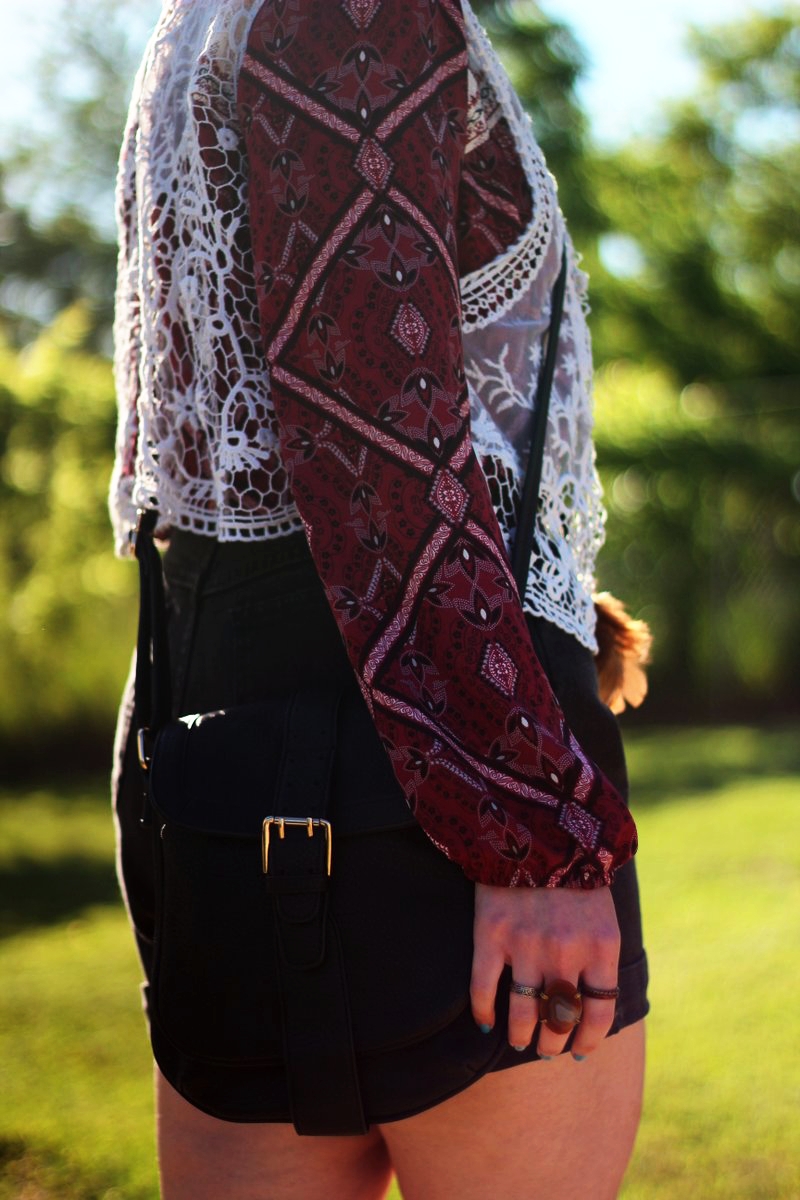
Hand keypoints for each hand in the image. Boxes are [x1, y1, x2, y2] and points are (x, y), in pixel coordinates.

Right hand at [470, 882, 619, 1057]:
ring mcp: (526, 944)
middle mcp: (565, 951)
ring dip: (521, 1036)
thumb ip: (599, 955)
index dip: (589, 1039)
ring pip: (523, 1013)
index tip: (580, 1050)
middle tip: (547, 1048)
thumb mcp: (601, 911)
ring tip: (519, 1041)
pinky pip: (484, 988)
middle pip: (560, 1019)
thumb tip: (590, 1003)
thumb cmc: (572, 869)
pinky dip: (483, 1011)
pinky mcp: (490, 934)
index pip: (599, 1012)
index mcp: (601, 945)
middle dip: (554, 1042)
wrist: (533, 823)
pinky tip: (486, 1021)